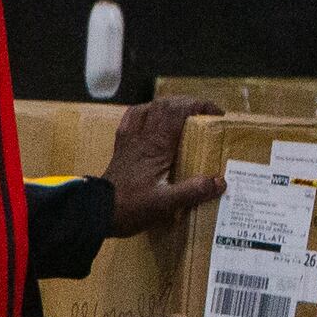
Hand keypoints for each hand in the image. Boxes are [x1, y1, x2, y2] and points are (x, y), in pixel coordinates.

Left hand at [104, 95, 220, 235]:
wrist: (96, 213)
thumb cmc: (130, 208)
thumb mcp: (166, 203)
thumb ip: (193, 191)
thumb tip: (219, 182)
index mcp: (156, 145)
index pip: (179, 110)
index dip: (200, 106)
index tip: (217, 115)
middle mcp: (142, 136)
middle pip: (166, 104)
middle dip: (188, 103)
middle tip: (205, 115)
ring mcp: (130, 140)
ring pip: (149, 108)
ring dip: (168, 106)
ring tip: (183, 115)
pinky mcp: (122, 148)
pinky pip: (132, 121)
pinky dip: (146, 114)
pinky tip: (152, 121)